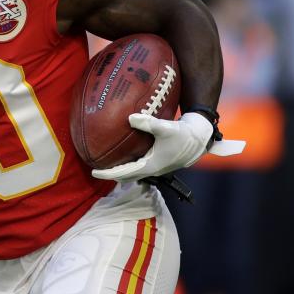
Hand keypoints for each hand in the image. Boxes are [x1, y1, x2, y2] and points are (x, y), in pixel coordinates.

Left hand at [92, 112, 214, 181]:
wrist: (200, 137)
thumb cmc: (183, 134)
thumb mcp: (165, 127)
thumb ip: (148, 123)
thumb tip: (130, 118)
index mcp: (151, 165)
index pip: (124, 173)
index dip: (108, 173)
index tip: (93, 172)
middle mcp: (153, 168)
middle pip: (127, 176)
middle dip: (112, 174)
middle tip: (96, 168)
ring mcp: (157, 166)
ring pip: (134, 172)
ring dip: (121, 170)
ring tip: (107, 164)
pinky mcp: (160, 160)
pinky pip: (140, 165)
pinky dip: (130, 164)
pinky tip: (125, 154)